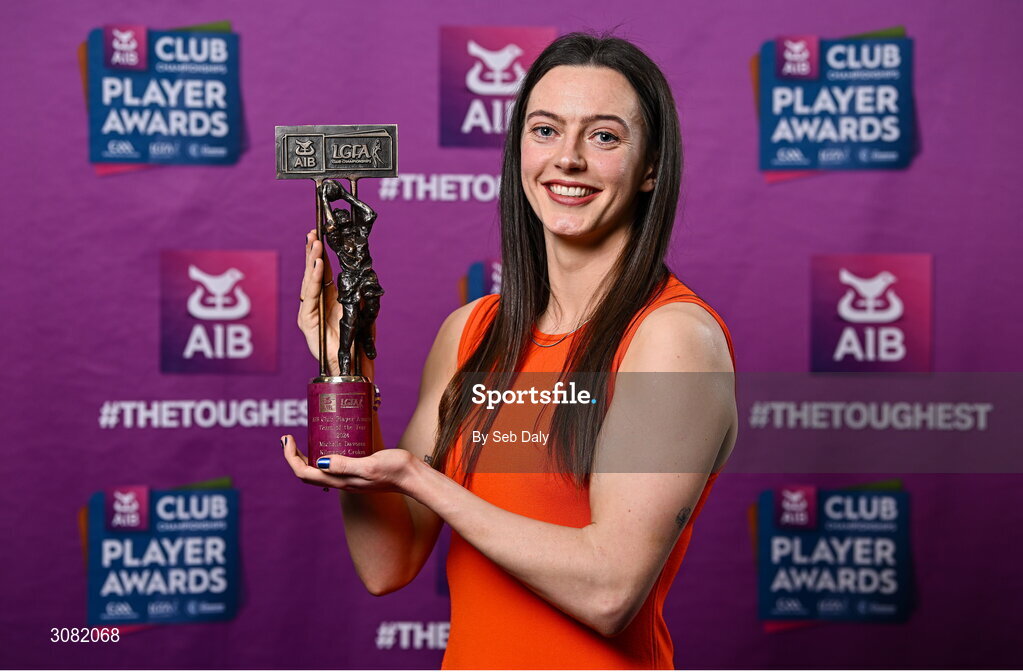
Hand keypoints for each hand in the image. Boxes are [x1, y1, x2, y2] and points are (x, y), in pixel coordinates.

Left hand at [282, 435, 416, 493]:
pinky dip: (319, 456)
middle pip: (307, 474)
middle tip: (287, 438)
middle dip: (292, 457)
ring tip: (300, 442)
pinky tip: (326, 445)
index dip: (290, 458)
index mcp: (341, 480)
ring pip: (317, 471)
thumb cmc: (394, 470)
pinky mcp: (356, 472)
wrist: (412, 477)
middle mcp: (341, 481)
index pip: (305, 473)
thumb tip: (319, 462)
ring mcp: (348, 478)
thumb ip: (346, 465)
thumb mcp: (369, 464)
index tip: (287, 439)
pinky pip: (330, 467)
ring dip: (304, 458)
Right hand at [298, 230, 374, 377]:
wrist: (354, 367)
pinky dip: (314, 280)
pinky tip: (317, 265)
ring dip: (312, 261)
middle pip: (312, 273)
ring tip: (315, 244)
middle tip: (313, 232)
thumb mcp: (362, 310)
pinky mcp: (307, 323)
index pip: (323, 272)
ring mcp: (310, 312)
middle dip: (312, 252)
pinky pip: (310, 297)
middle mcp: (317, 304)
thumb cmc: (359, 342)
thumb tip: (362, 271)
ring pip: (309, 282)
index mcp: (329, 299)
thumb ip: (358, 293)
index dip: (321, 254)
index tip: (320, 235)